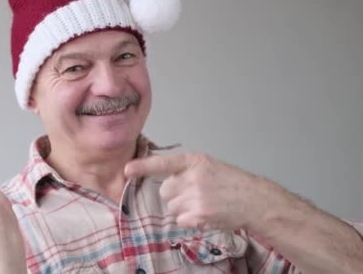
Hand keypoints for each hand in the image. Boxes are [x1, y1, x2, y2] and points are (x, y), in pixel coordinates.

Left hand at [124, 152, 289, 230]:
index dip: (143, 167)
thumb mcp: (208, 166)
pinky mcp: (198, 215)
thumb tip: (164, 181)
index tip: (127, 170)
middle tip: (195, 195)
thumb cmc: (232, 183)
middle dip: (175, 195)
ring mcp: (195, 197)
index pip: (163, 163)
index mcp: (194, 161)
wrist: (254, 200)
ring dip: (182, 209)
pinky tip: (203, 214)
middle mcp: (192, 177)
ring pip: (171, 208)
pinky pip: (180, 220)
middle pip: (165, 191)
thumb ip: (186, 170)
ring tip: (202, 204)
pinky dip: (189, 221)